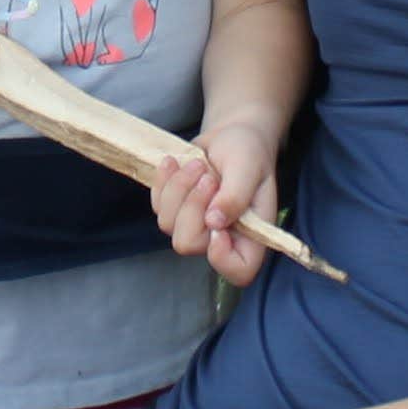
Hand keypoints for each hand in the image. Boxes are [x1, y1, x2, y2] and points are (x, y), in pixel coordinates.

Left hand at [148, 118, 285, 284]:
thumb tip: (214, 222)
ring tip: (198, 164)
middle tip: (208, 176)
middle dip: (192, 205)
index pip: (239, 271)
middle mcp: (222, 239)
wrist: (231, 137)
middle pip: (188, 244)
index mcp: (251, 236)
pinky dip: (164, 181)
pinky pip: (156, 206)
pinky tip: (176, 163)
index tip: (216, 223)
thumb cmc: (248, 152)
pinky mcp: (175, 212)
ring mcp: (195, 227)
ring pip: (167, 224)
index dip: (222, 257)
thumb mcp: (248, 168)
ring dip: (179, 188)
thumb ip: (235, 196)